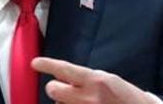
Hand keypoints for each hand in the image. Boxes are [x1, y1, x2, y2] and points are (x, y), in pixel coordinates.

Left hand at [32, 57, 158, 103]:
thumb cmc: (126, 98)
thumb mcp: (108, 80)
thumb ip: (84, 78)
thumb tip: (63, 77)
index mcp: (95, 81)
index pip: (63, 69)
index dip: (46, 64)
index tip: (35, 63)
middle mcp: (88, 97)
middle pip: (53, 89)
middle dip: (56, 88)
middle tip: (66, 89)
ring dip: (67, 103)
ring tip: (86, 102)